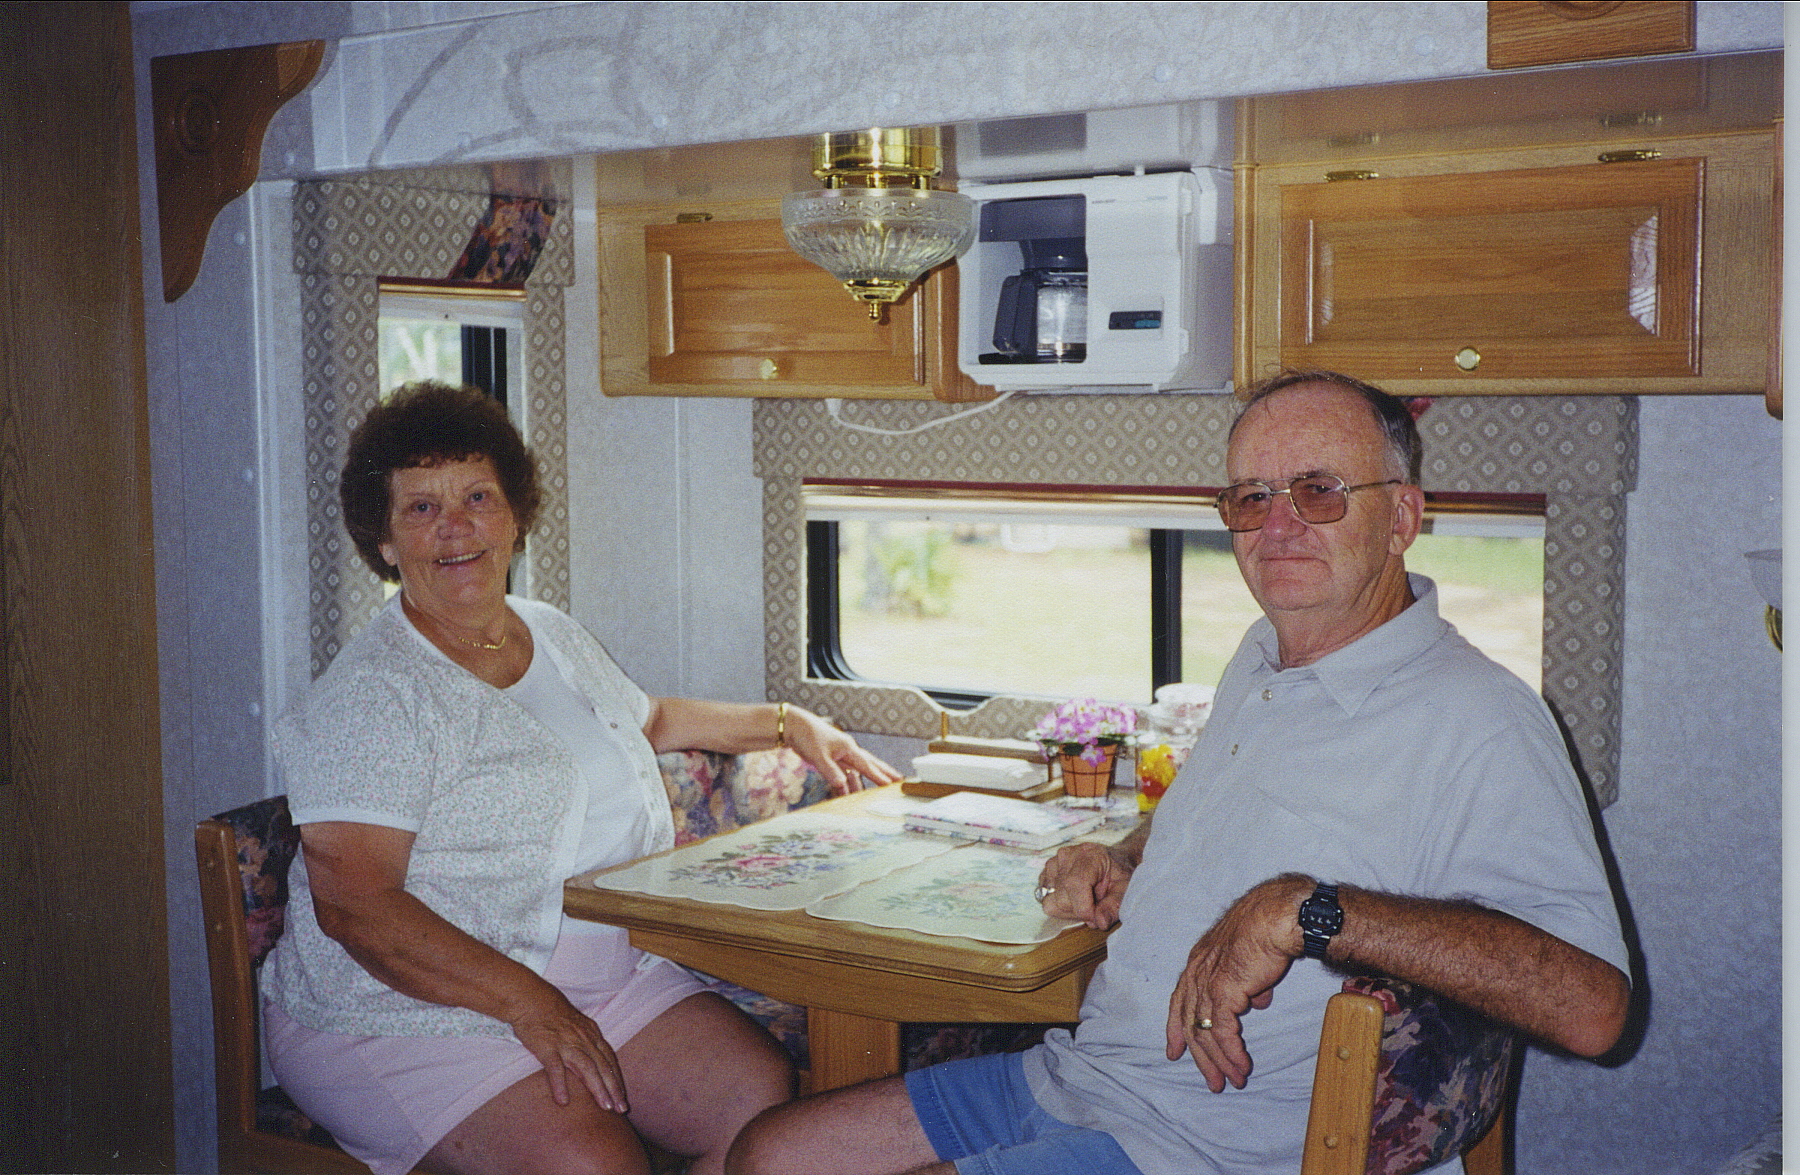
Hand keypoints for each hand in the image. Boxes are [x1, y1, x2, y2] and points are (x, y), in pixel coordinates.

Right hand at [506, 988, 628, 1113]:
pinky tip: (563, 1100)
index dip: (617, 1079)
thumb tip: (596, 1060)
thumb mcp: (577, 1025)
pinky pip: (555, 1068)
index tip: (623, 1097)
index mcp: (592, 1035)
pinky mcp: (547, 1047)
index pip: (610, 1060)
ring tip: (604, 1107)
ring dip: (598, 1088)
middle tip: (621, 1108)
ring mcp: (566, 1043)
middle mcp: (583, 1040)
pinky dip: (560, 1084)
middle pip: (603, 1067)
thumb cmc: (553, 1014)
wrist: (531, 999)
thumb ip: (587, 1042)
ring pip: (587, 1068)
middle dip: (614, 1089)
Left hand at [786, 707, 901, 793]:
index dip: (879, 776)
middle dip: (884, 772)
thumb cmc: (807, 736)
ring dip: (865, 780)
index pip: (867, 765)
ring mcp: (840, 753)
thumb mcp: (818, 756)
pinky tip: (848, 792)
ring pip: (857, 769)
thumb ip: (831, 771)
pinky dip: (847, 782)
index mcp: (848, 748)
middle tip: (898, 780)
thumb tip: (842, 785)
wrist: (794, 725)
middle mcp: (847, 750)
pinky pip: (844, 771)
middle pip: (870, 763)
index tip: (892, 784)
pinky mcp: (831, 757)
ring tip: (878, 789)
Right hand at [1036, 842, 1133, 929]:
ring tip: (1084, 901)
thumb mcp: (1125, 890)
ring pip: (1050, 901)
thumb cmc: (1121, 873)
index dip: (1083, 909)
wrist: (1117, 859)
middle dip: (1078, 912)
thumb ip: (1114, 906)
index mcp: (1089, 856)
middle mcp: (1068, 856)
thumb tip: (1100, 922)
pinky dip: (1059, 902)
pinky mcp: (1047, 870)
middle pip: (1061, 898)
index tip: (1095, 919)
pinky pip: (1044, 896)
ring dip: (1068, 909)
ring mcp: (1054, 862)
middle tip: (1095, 908)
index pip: (1075, 884)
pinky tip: (1074, 897)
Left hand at [1163, 876, 1307, 1091]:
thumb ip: (1249, 984)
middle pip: (1189, 1023)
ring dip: (1220, 1060)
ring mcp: (1206, 982)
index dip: (1176, 1028)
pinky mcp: (1223, 991)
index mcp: (1198, 962)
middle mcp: (1196, 973)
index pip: (1179, 1001)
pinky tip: (1241, 1066)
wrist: (1275, 918)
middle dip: (1201, 1056)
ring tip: (1233, 1081)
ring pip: (1204, 1032)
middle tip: (1213, 1081)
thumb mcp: (1251, 961)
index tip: (1175, 1052)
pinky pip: (1222, 1031)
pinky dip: (1231, 1052)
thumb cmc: (1266, 931)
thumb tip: (1257, 1001)